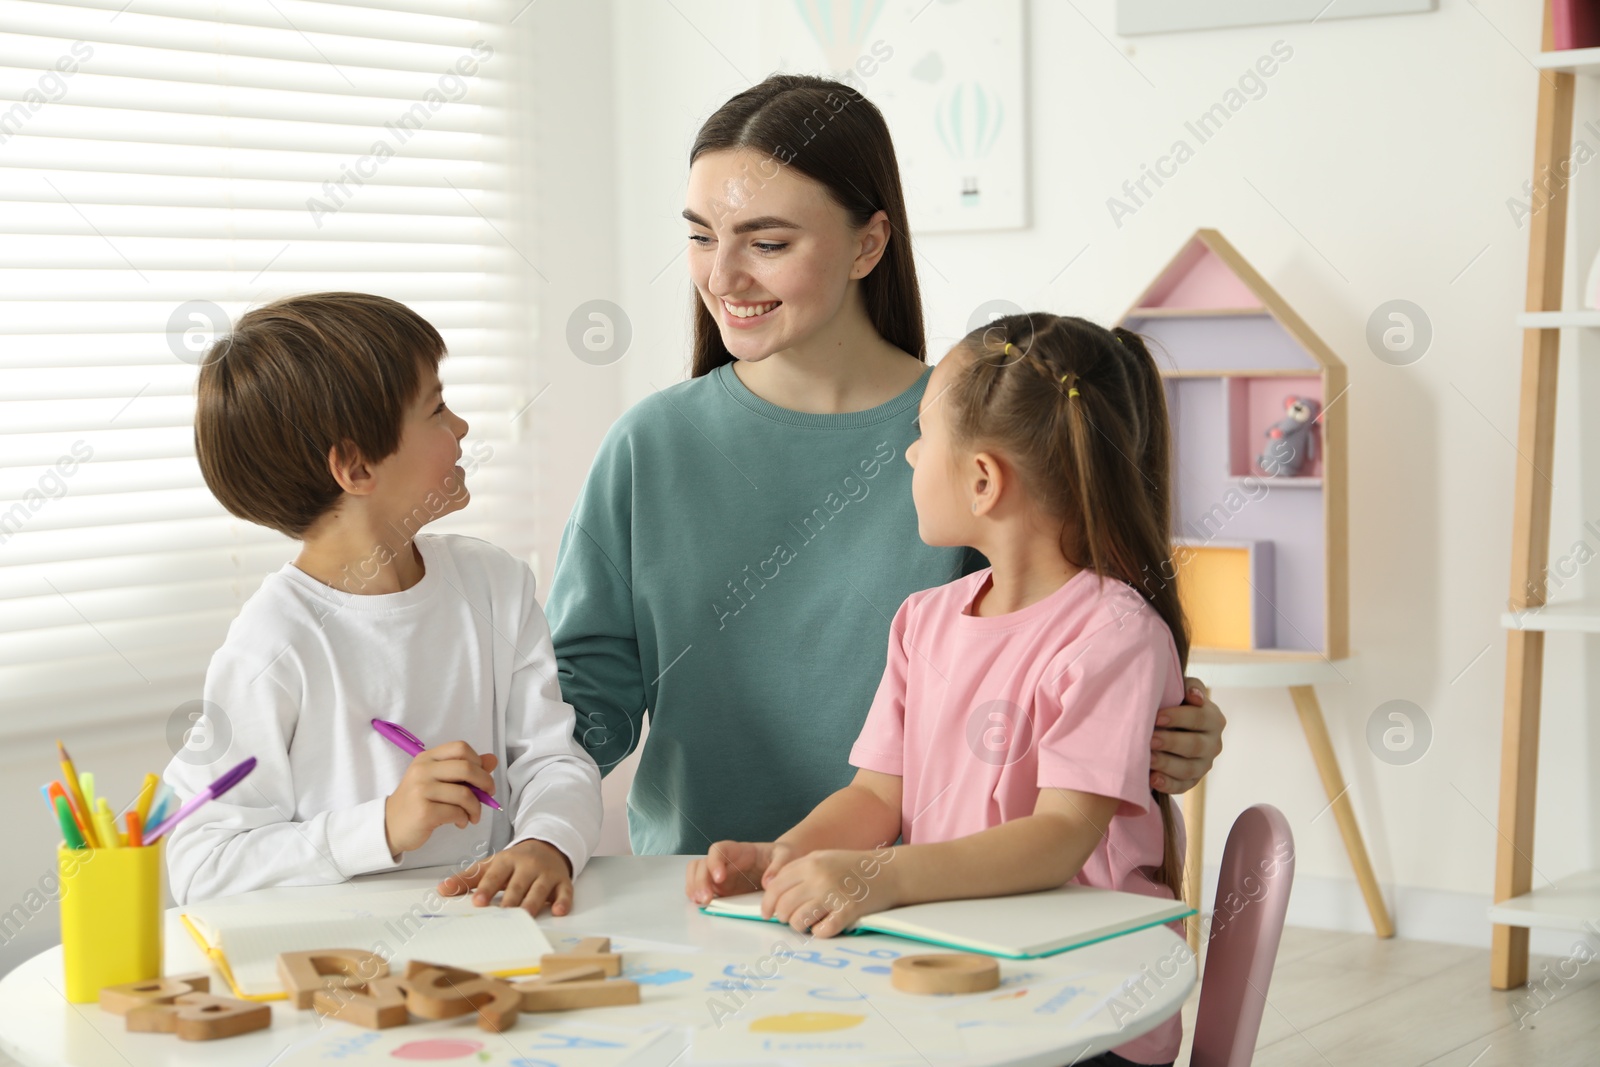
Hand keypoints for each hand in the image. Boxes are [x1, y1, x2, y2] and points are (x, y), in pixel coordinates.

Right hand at [383, 741, 497, 854]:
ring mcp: (421, 790)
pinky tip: (460, 822)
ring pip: (465, 794)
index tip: (483, 776)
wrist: (390, 825)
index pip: (460, 748)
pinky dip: (464, 818)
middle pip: (467, 768)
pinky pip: (456, 812)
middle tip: (488, 795)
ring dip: (476, 807)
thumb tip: (492, 759)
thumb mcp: (438, 780)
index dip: (478, 761)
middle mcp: (423, 770)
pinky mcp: (424, 811)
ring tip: (472, 815)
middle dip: (485, 783)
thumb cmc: (418, 801)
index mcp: (427, 758)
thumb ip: (464, 769)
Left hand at [436, 839, 573, 915]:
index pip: (495, 875)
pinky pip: (565, 892)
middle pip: (518, 883)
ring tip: (525, 915)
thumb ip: (468, 879)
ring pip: (540, 889)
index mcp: (507, 860)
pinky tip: (559, 911)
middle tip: (503, 912)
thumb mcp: (491, 866)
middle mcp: (528, 865)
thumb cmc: (515, 863)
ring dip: (533, 902)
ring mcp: (546, 873)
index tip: (478, 902)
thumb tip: (440, 890)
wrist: (548, 846)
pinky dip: (563, 901)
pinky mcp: (562, 882)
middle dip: (511, 897)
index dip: (487, 888)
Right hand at [685, 840, 796, 904]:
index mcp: (738, 850)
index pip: (718, 849)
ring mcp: (719, 875)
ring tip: (702, 902)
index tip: (720, 877)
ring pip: (696, 875)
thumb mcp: (785, 856)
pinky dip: (697, 895)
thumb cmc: (781, 856)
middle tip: (706, 897)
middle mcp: (724, 861)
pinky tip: (702, 905)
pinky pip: (701, 888)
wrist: (781, 864)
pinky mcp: (720, 888)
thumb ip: (778, 866)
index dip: (715, 862)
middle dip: (700, 880)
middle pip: (702, 864)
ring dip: (695, 888)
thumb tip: (768, 882)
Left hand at [761, 848, 895, 937]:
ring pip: (799, 921)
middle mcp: (819, 877)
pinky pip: (822, 931)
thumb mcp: (823, 858)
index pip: (776, 887)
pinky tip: (827, 925)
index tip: (767, 913)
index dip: (767, 903)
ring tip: (809, 923)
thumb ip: (798, 871)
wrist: (890, 871)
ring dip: (801, 927)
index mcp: (811, 862)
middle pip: (784, 906)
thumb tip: (772, 892)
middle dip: (784, 918)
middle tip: (791, 920)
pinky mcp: (849, 911)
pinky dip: (820, 932)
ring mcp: (834, 894)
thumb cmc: (853, 867)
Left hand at [1151, 677, 1224, 793]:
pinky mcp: (1192, 781)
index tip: (1156, 717)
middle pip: (1194, 745)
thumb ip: (1191, 687)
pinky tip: (1152, 780)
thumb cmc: (1175, 704)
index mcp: (1214, 719)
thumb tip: (1194, 697)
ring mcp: (1204, 765)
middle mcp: (1213, 744)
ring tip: (1148, 759)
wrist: (1171, 726)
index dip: (1178, 717)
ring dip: (1167, 765)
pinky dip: (1167, 784)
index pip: (1199, 718)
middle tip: (1150, 740)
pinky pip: (1182, 786)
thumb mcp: (1184, 691)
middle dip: (1170, 743)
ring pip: (1188, 768)